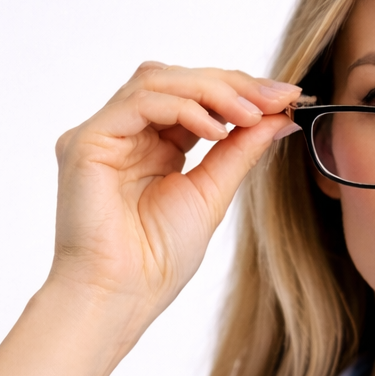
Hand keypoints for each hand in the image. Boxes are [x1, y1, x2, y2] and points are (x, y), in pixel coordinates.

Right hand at [50, 62, 301, 314]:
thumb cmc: (159, 259)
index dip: (241, 92)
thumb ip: (239, 150)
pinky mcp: (86, 141)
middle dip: (233, 84)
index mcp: (153, 145)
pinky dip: (183, 108)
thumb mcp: (212, 193)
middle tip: (278, 97)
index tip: (288, 97)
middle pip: (179, 80)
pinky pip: (139, 103)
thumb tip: (280, 118)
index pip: (197, 98)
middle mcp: (125, 133)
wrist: (122, 295)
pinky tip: (217, 130)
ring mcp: (103, 134)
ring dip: (212, 91)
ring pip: (158, 81)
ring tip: (252, 113)